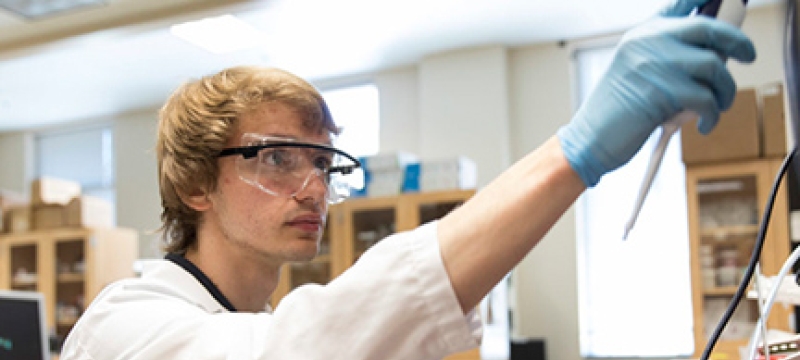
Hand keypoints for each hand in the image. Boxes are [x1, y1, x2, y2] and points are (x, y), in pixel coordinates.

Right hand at [557, 0, 755, 186]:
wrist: (589, 138)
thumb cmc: (615, 112)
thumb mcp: (636, 72)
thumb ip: (668, 57)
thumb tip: (716, 53)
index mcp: (641, 34)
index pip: (681, 4)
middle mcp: (647, 41)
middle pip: (708, 28)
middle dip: (737, 41)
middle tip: (748, 55)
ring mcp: (654, 64)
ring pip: (713, 67)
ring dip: (725, 90)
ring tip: (717, 106)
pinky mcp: (662, 92)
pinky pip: (706, 98)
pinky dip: (712, 114)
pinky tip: (704, 123)